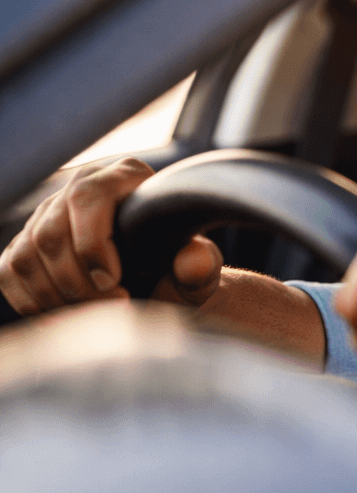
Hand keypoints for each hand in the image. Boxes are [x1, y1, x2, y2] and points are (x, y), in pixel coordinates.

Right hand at [0, 157, 223, 315]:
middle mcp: (80, 185)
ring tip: (93, 315)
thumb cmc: (179, 267)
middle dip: (77, 282)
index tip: (114, 283)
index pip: (88, 197)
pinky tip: (65, 315)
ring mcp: (50, 213)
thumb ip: (202, 265)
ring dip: (55, 295)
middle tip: (109, 308)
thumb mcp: (198, 266)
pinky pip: (10, 271)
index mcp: (125, 176)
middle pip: (51, 232)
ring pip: (27, 254)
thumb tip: (194, 260)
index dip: (92, 244)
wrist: (160, 277)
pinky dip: (32, 301)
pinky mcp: (27, 242)